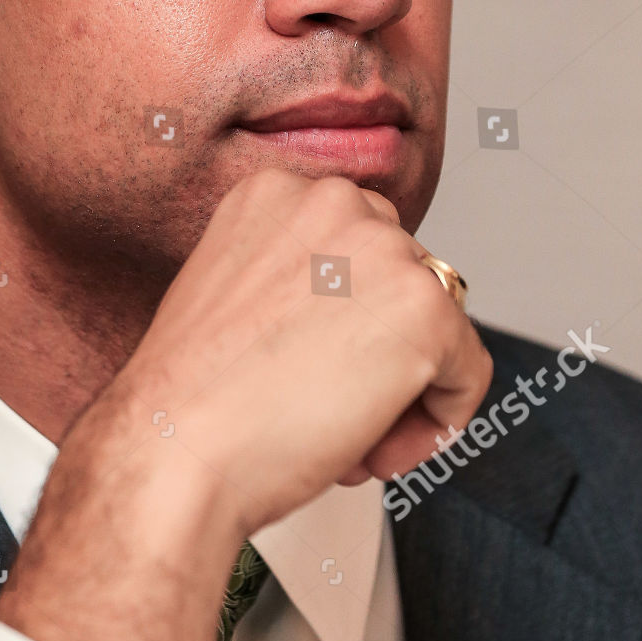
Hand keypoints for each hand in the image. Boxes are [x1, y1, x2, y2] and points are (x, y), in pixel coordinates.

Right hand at [90, 165, 491, 538]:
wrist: (172, 449)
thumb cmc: (191, 397)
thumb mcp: (236, 296)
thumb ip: (299, 278)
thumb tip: (359, 313)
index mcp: (276, 191)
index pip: (356, 249)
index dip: (343, 321)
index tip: (308, 367)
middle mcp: (333, 202)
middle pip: (403, 281)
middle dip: (376, 350)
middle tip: (324, 404)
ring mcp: (384, 251)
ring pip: (437, 328)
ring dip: (402, 390)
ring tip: (341, 434)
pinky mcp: (424, 309)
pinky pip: (469, 375)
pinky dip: (436, 424)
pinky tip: (372, 446)